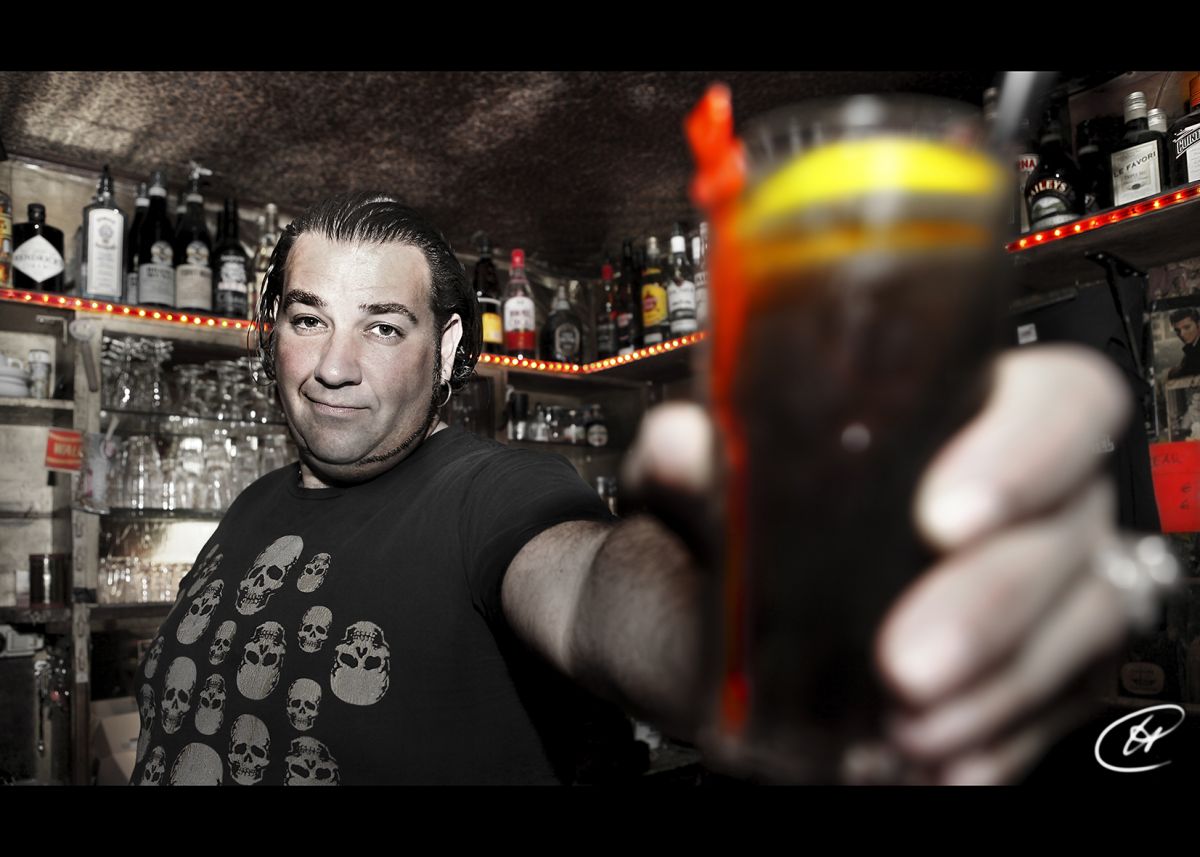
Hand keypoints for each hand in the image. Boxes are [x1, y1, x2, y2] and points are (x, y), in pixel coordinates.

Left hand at [624, 345, 1138, 784]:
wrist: (692, 633)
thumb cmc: (710, 540)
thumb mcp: (688, 493)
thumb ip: (690, 459)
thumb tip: (682, 445)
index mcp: (951, 416)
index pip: (1051, 398)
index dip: (1022, 450)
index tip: (941, 515)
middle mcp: (1017, 495)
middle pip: (1070, 523)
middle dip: (993, 599)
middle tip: (906, 659)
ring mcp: (1040, 584)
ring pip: (1080, 622)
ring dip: (996, 685)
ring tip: (908, 726)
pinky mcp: (1036, 670)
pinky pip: (1053, 707)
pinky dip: (997, 740)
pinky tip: (939, 764)